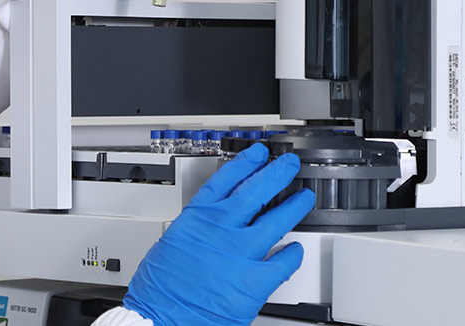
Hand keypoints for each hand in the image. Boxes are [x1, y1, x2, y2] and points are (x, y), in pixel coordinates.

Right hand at [123, 144, 314, 325]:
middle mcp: (222, 229)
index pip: (227, 180)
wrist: (160, 318)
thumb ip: (197, 230)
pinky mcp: (254, 280)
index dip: (246, 163)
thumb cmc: (160, 288)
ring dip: (294, 206)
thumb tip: (209, 227)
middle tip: (288, 165)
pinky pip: (284, 261)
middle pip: (256, 190)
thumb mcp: (172, 243)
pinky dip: (293, 254)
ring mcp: (241, 252)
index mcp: (198, 218)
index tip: (257, 154)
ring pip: (277, 220)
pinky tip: (296, 250)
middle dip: (276, 173)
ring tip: (304, 198)